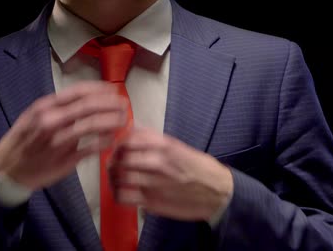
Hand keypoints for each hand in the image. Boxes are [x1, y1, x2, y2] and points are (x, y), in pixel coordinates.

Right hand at [0, 81, 126, 190]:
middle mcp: (51, 121)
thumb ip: (59, 108)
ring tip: (123, 120)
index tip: (113, 89)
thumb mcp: (35, 116)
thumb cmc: (25, 140)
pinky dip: (104, 142)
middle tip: (124, 104)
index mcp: (45, 107)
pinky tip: (112, 140)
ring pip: (91, 126)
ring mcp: (58, 141)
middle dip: (110, 104)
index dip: (99, 89)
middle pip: (88, 107)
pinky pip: (90, 149)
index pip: (78, 92)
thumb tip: (87, 100)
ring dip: (111, 121)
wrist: (7, 169)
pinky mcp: (65, 160)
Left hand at [108, 128, 233, 221]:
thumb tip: (133, 130)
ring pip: (119, 176)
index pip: (129, 139)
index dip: (119, 143)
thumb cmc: (199, 168)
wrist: (218, 193)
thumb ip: (155, 140)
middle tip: (114, 164)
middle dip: (113, 160)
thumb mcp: (179, 146)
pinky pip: (123, 197)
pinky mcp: (152, 202)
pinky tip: (121, 193)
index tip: (119, 148)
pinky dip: (118, 194)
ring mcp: (153, 183)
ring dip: (113, 177)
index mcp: (164, 145)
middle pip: (120, 157)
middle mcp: (157, 162)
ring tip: (115, 178)